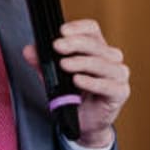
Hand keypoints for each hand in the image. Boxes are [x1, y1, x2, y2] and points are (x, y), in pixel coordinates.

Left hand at [22, 19, 129, 147]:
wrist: (85, 122)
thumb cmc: (74, 95)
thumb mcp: (54, 76)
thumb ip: (42, 63)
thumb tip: (29, 50)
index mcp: (97, 48)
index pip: (92, 30)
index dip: (78, 28)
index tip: (61, 31)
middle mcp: (111, 58)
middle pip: (96, 44)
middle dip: (75, 44)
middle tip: (57, 46)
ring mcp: (119, 75)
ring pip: (102, 63)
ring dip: (81, 62)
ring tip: (64, 65)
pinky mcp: (120, 92)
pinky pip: (107, 85)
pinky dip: (91, 82)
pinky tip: (78, 80)